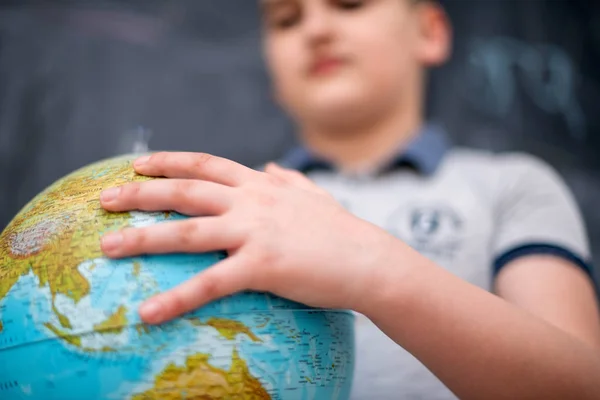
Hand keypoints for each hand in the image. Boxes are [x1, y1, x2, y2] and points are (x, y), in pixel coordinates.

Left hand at [99, 152, 395, 324]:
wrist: (369, 259)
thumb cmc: (341, 231)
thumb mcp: (314, 194)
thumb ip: (289, 179)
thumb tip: (271, 166)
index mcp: (262, 184)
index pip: (207, 164)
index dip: (170, 161)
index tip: (138, 163)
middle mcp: (253, 201)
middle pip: (186, 191)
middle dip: (142, 193)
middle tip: (105, 199)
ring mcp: (256, 231)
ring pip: (188, 231)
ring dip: (145, 238)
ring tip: (108, 248)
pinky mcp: (262, 265)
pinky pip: (211, 283)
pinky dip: (177, 298)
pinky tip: (148, 313)